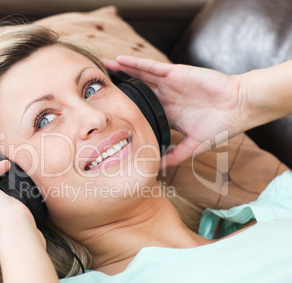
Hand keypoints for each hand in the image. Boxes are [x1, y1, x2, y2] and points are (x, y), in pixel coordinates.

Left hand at [104, 56, 246, 167]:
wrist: (239, 108)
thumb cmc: (220, 126)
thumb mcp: (193, 146)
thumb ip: (175, 155)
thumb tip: (156, 168)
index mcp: (168, 114)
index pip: (142, 112)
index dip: (126, 112)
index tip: (108, 115)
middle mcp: (166, 98)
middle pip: (136, 92)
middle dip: (119, 90)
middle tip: (96, 89)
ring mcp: (169, 85)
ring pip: (140, 77)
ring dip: (121, 72)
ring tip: (102, 69)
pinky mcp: (176, 73)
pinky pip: (152, 67)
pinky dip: (136, 64)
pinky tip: (119, 61)